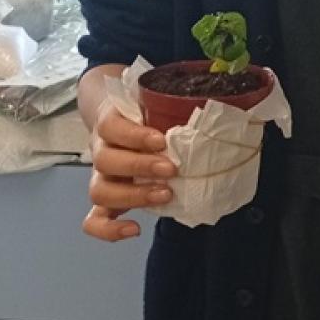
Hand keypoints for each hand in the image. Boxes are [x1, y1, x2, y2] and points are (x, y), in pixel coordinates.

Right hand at [83, 100, 175, 242]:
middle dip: (140, 167)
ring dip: (132, 196)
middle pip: (106, 160)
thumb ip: (177, 94)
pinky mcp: (104, 197)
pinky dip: (108, 230)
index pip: (111, 125)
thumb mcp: (153, 94)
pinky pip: (93, 219)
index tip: (161, 139)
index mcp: (111, 119)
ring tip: (165, 194)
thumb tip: (225, 90)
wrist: (113, 108)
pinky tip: (135, 229)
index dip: (134, 135)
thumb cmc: (142, 105)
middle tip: (172, 168)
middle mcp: (101, 147)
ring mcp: (101, 174)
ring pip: (100, 190)